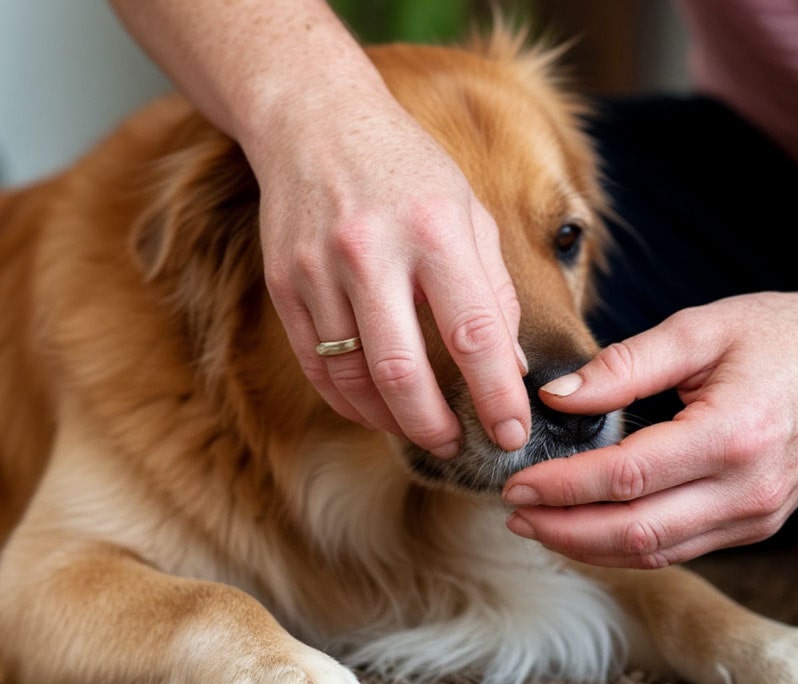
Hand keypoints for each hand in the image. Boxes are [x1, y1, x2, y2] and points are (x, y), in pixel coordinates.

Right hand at [252, 95, 530, 457]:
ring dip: (391, 420)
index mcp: (435, 231)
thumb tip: (514, 366)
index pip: (474, 333)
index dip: (497, 394)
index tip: (515, 432)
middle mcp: (372, 251)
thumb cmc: (409, 171)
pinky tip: (375, 411)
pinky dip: (347, 401)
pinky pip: (315, 365)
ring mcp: (319, 270)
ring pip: (352, 377)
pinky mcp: (282, 284)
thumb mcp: (470, 213)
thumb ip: (494, 290)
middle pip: (402, 370)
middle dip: (435, 426)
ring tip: (422, 432)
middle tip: (459, 448)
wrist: (314, 121)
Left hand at [501, 285, 797, 567]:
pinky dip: (629, 544)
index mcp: (732, 436)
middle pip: (635, 534)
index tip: (515, 481)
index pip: (627, 478)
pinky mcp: (760, 525)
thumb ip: (625, 365)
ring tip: (540, 524)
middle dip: (563, 530)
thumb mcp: (703, 328)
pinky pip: (682, 547)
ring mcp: (758, 517)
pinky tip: (592, 524)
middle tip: (512, 512)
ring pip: (656, 553)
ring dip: (590, 546)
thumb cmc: (785, 333)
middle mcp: (747, 490)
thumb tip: (554, 397)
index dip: (563, 487)